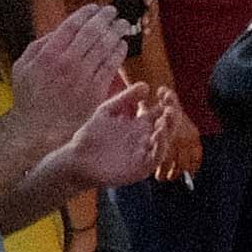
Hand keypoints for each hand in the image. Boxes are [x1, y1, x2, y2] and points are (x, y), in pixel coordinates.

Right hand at [14, 0, 130, 137]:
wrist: (37, 125)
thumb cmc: (29, 94)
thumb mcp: (23, 65)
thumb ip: (39, 45)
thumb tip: (58, 30)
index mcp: (48, 54)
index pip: (71, 26)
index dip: (85, 13)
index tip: (94, 7)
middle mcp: (67, 62)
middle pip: (91, 33)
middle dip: (105, 18)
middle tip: (113, 11)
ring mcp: (83, 76)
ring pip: (104, 48)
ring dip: (116, 32)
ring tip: (122, 24)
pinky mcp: (95, 90)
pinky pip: (111, 66)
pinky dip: (118, 53)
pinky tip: (122, 45)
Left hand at [61, 84, 186, 191]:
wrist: (78, 159)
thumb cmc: (91, 136)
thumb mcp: (107, 111)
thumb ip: (125, 99)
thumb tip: (146, 85)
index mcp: (140, 123)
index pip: (161, 110)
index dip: (167, 100)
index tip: (162, 89)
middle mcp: (147, 136)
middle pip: (168, 123)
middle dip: (173, 112)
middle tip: (169, 102)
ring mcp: (146, 151)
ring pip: (166, 139)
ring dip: (170, 127)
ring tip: (167, 115)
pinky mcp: (143, 166)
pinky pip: (157, 156)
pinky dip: (161, 146)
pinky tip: (158, 134)